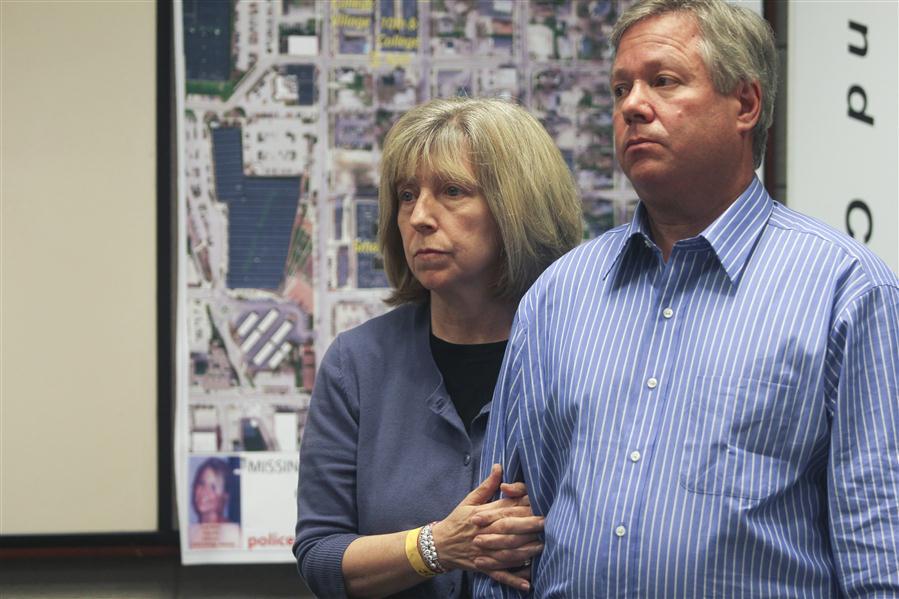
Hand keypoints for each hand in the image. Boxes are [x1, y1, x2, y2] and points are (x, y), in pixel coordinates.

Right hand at [430, 464, 543, 591]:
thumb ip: (487, 485)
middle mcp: (483, 532)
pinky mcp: (483, 567)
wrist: (439, 544)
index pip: (504, 509)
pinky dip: (513, 579)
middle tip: (547, 523)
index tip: (539, 503)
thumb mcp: (469, 501)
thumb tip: (499, 466)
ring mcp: (483, 551)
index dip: (522, 506)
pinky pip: (499, 574)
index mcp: (481, 515)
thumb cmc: (457, 521)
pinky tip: (527, 583)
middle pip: (508, 528)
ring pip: (506, 551)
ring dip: (525, 550)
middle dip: (528, 525)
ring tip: (542, 546)